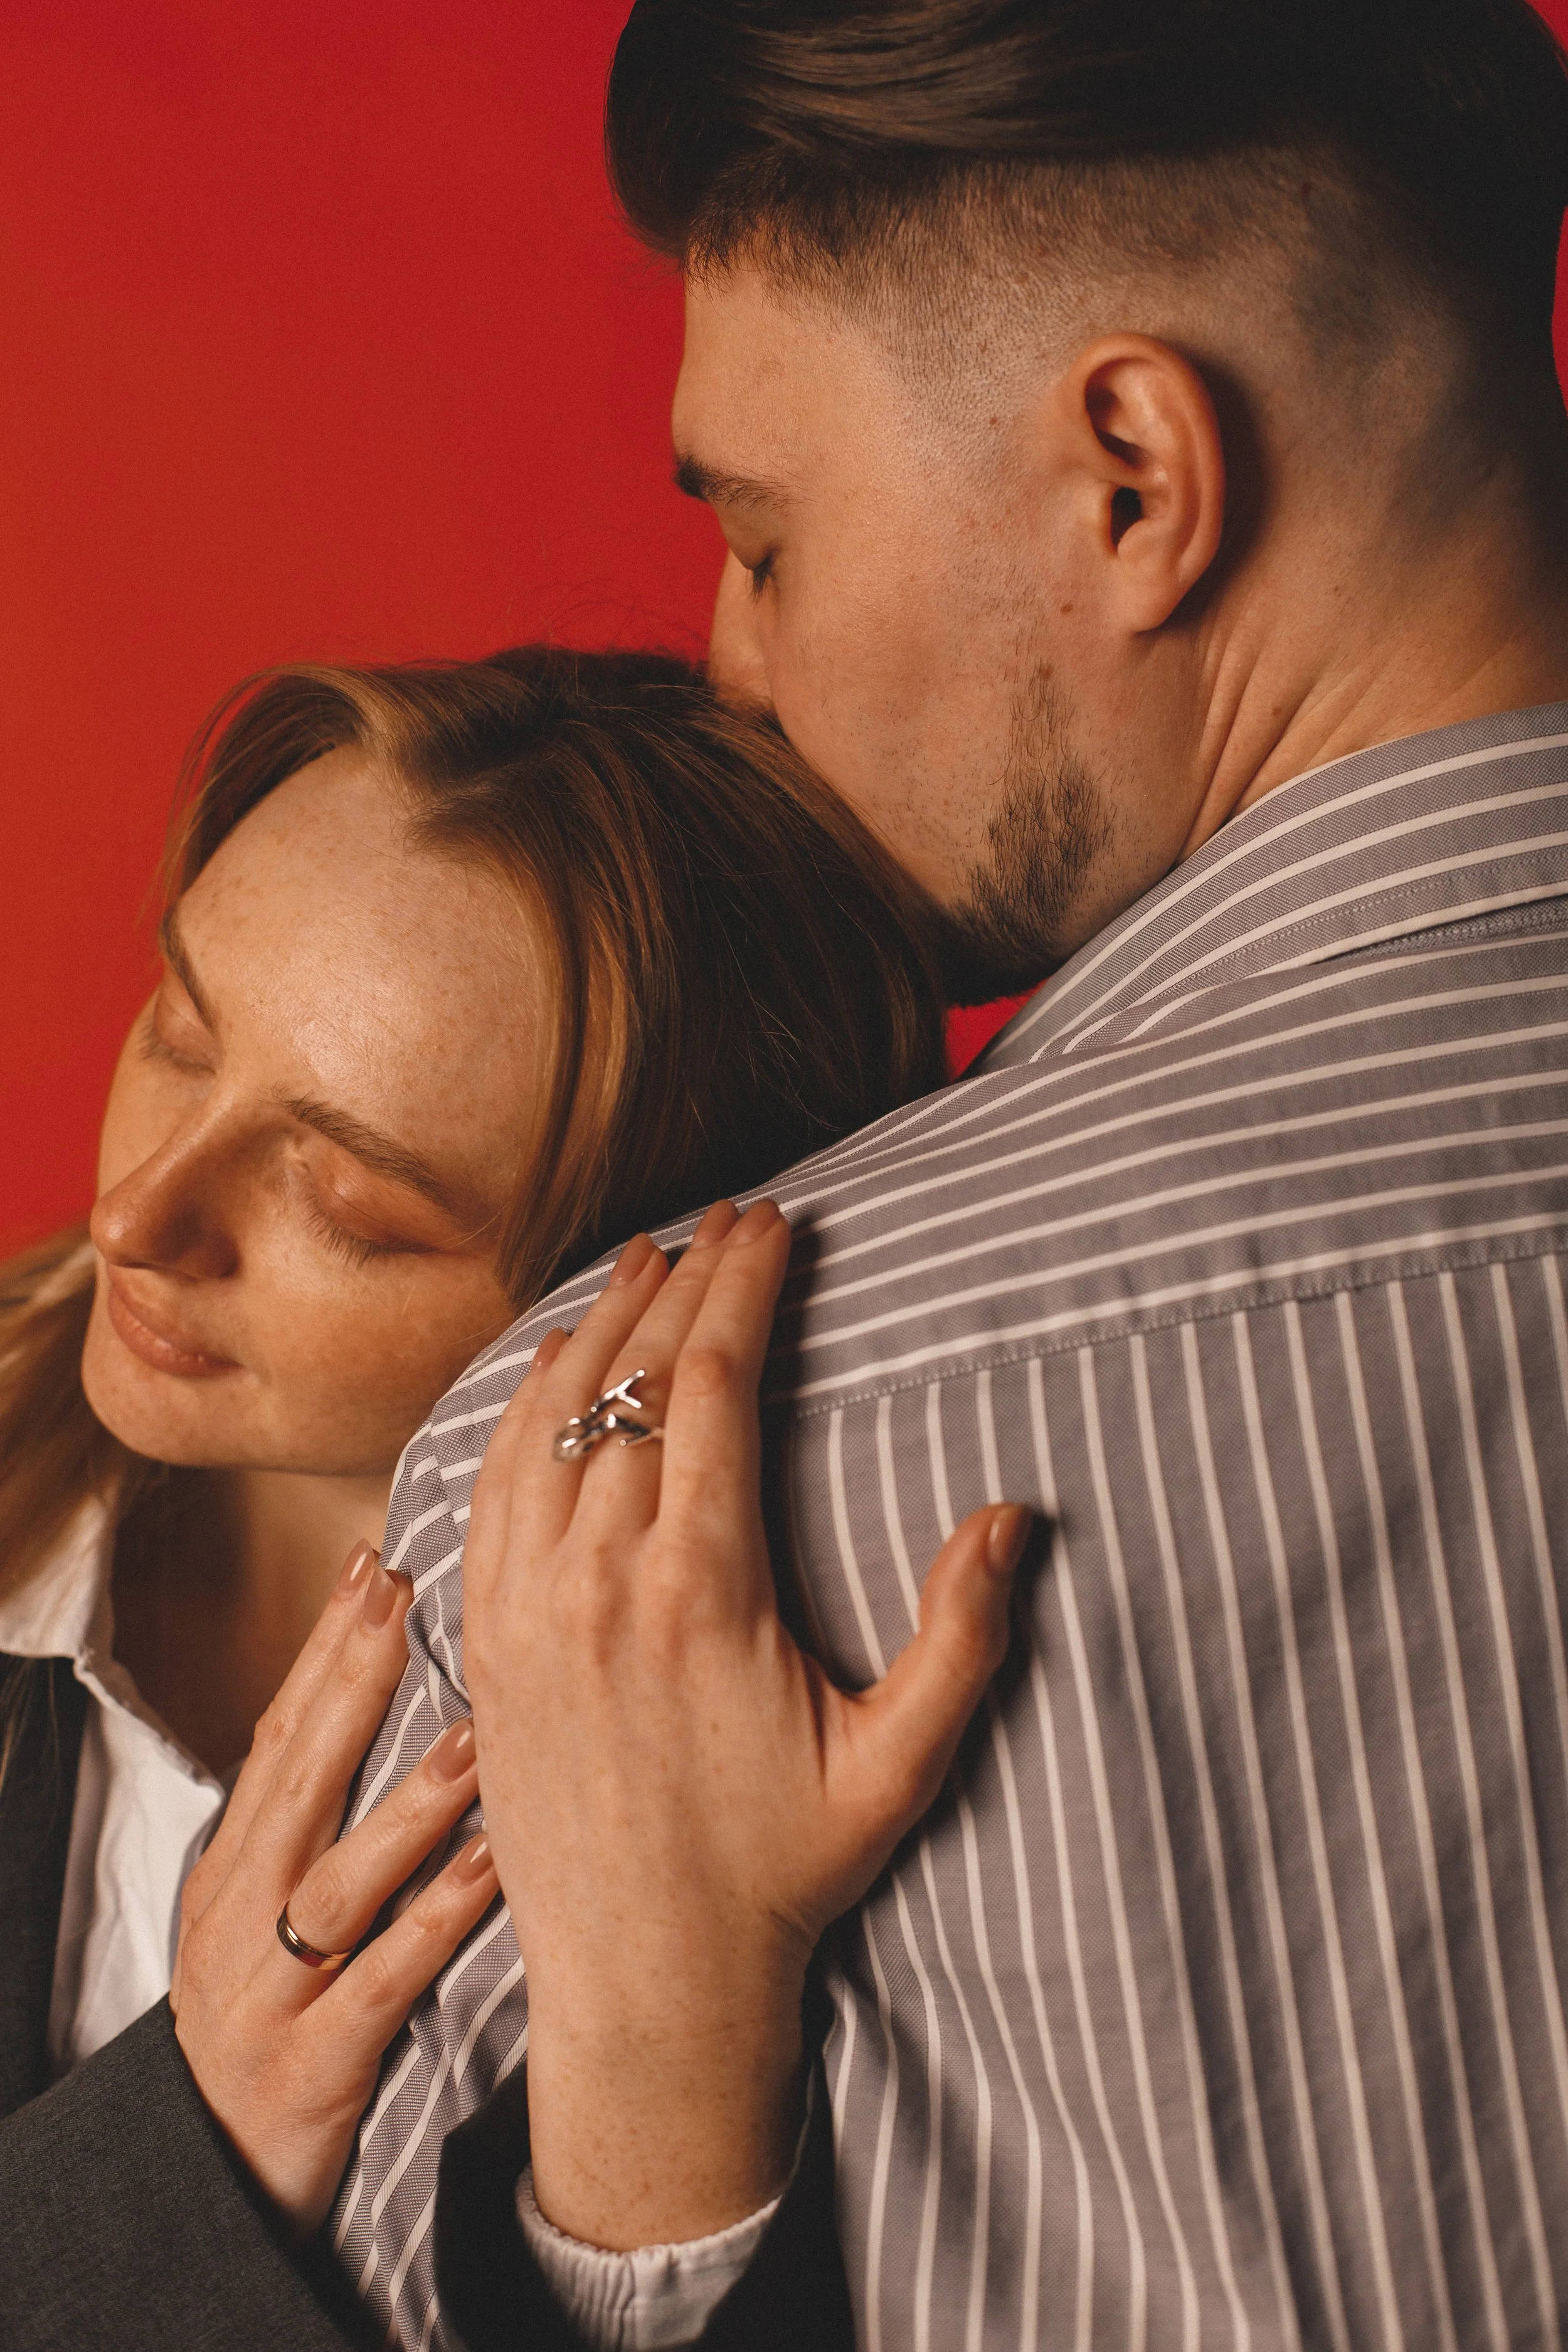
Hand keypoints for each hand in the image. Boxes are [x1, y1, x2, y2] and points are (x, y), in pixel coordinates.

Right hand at [170, 1541, 499, 2232]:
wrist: (205, 2180)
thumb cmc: (267, 2021)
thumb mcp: (265, 1914)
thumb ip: (319, 1822)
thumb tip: (380, 1708)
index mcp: (236, 1867)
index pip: (281, 1734)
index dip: (325, 1648)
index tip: (374, 1568)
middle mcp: (242, 1913)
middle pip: (300, 1780)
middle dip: (354, 1684)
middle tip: (408, 1601)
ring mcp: (270, 1989)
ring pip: (342, 1878)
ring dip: (409, 1803)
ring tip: (475, 1732)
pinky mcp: (312, 2064)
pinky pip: (383, 1981)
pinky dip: (438, 1921)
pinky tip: (496, 1872)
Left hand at [465, 1199, 1028, 2251]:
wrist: (647, 1980)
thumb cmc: (781, 1872)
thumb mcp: (898, 1766)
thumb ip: (963, 1638)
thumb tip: (1011, 1516)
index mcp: (701, 1592)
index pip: (710, 1388)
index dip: (743, 1288)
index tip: (774, 1224)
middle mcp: (597, 1583)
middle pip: (629, 1381)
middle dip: (683, 1282)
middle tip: (725, 1219)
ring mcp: (526, 1608)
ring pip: (548, 1418)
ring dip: (600, 1325)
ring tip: (646, 1260)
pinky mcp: (485, 1640)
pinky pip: (488, 1485)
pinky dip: (520, 1404)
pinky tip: (553, 1365)